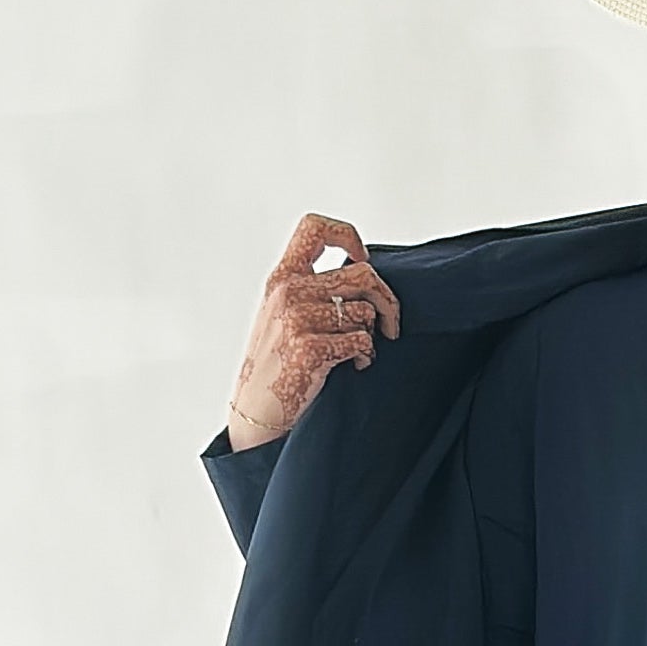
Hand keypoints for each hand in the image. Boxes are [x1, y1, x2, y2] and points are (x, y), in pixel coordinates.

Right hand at [225, 213, 401, 446]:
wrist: (255, 417)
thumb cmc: (275, 371)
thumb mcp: (282, 318)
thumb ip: (312, 293)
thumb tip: (364, 278)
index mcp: (281, 278)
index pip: (314, 227)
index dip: (348, 236)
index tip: (362, 260)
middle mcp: (287, 292)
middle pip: (361, 274)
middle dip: (387, 300)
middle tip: (391, 324)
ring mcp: (296, 319)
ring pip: (365, 312)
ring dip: (372, 336)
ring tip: (358, 354)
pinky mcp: (309, 347)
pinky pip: (362, 340)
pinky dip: (366, 356)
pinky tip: (354, 366)